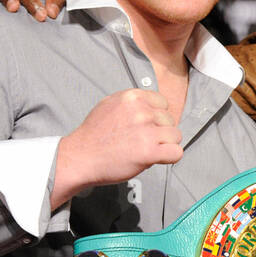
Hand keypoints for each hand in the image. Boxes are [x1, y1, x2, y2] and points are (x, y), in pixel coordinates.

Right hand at [52, 90, 182, 206]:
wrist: (79, 158)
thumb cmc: (94, 135)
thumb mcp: (110, 105)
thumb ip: (133, 103)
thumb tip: (153, 106)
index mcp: (132, 97)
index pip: (163, 103)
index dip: (156, 117)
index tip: (144, 126)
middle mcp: (141, 111)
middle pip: (170, 120)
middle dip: (160, 131)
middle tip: (140, 141)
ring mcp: (146, 131)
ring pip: (175, 136)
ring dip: (164, 145)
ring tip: (145, 150)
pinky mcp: (149, 152)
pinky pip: (176, 153)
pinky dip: (169, 158)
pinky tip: (155, 159)